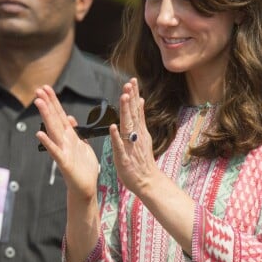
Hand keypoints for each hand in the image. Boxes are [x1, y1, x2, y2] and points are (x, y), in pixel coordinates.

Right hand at [35, 85, 99, 198]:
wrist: (86, 187)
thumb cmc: (84, 166)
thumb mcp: (82, 144)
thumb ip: (76, 131)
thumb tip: (69, 117)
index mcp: (70, 135)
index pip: (60, 114)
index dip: (54, 101)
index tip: (47, 88)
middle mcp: (64, 140)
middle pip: (54, 118)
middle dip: (48, 104)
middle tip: (39, 89)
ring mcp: (63, 150)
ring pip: (53, 130)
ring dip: (46, 116)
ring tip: (38, 103)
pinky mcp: (64, 162)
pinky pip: (55, 151)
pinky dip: (48, 143)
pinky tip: (39, 133)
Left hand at [109, 78, 156, 196]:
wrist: (147, 180)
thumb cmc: (142, 159)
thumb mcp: (143, 135)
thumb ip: (141, 118)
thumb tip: (141, 100)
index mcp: (139, 130)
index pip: (136, 109)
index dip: (134, 95)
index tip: (132, 80)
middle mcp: (136, 136)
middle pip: (133, 114)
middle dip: (131, 98)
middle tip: (129, 83)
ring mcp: (130, 146)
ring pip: (127, 126)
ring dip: (126, 112)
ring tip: (124, 97)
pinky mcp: (124, 158)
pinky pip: (119, 146)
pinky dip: (117, 137)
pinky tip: (113, 127)